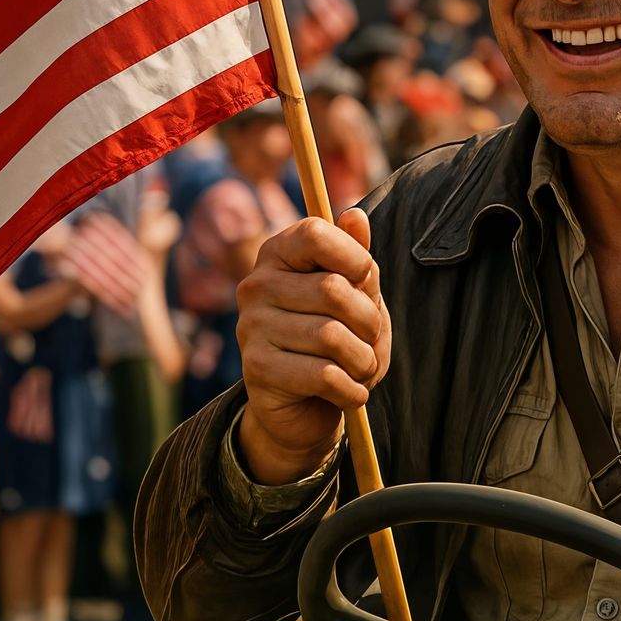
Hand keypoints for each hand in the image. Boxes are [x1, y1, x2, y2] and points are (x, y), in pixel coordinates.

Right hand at [234, 209, 389, 484]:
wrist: (304, 405)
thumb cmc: (336, 338)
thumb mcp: (356, 296)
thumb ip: (357, 259)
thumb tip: (355, 215)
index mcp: (278, 254)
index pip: (315, 234)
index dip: (355, 257)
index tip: (366, 281)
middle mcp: (256, 286)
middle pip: (333, 290)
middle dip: (369, 321)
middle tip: (370, 339)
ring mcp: (251, 327)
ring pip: (331, 337)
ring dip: (364, 360)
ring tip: (362, 368)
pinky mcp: (256, 370)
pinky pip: (323, 375)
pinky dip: (351, 389)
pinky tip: (351, 392)